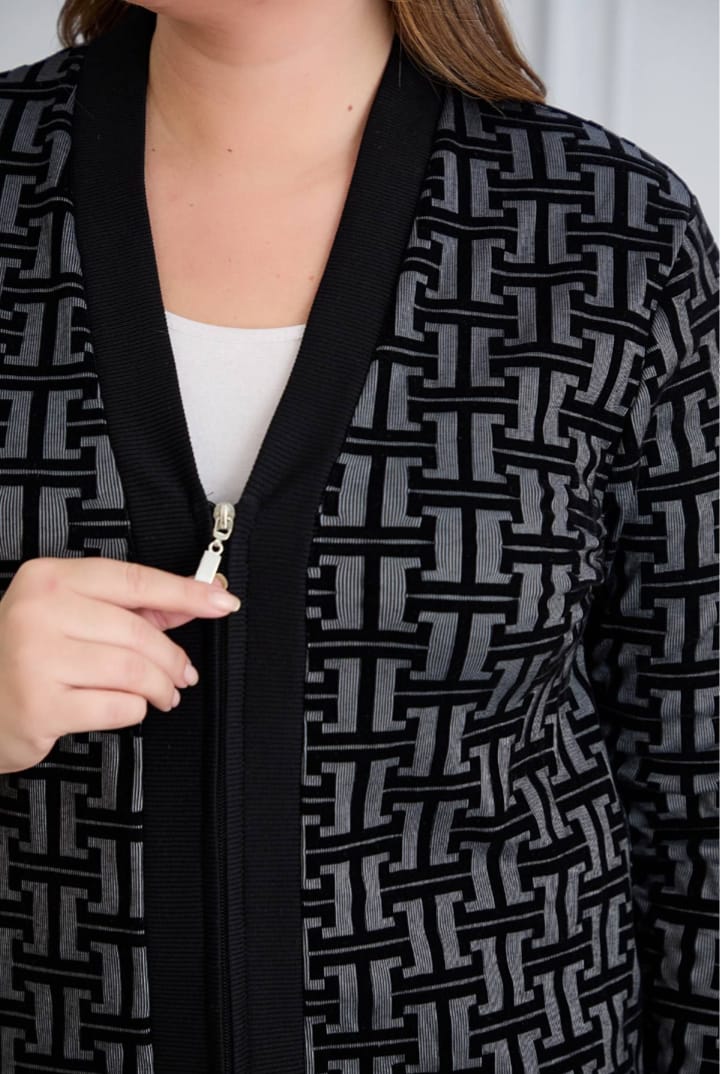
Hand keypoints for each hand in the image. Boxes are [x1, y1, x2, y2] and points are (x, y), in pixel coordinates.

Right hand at [0, 557, 239, 773]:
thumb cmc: (25, 656)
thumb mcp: (67, 615)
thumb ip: (131, 607)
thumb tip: (198, 597)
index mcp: (48, 579)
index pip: (135, 580)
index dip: (186, 592)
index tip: (224, 601)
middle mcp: (38, 612)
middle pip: (139, 631)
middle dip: (173, 657)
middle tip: (185, 674)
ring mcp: (36, 660)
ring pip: (133, 670)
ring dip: (161, 686)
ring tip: (166, 694)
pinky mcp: (40, 707)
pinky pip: (118, 706)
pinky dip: (135, 709)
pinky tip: (128, 708)